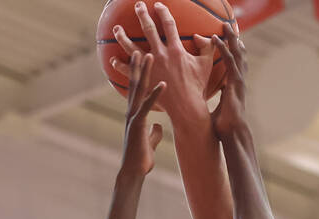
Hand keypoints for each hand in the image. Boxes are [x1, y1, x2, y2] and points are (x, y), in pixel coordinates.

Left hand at [112, 2, 214, 122]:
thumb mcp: (206, 65)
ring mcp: (150, 67)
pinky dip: (119, 65)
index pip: (168, 24)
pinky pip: (128, 71)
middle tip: (137, 6)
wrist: (186, 107)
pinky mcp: (144, 81)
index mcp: (176, 49)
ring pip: (132, 48)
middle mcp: (161, 54)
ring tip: (116, 28)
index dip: (163, 12)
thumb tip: (199, 35)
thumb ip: (206, 47)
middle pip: (148, 29)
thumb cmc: (197, 87)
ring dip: (123, 37)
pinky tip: (112, 60)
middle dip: (142, 15)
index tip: (158, 6)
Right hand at [121, 51, 165, 177]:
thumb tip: (159, 127)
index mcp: (135, 114)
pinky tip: (163, 83)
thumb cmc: (141, 159)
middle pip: (134, 83)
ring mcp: (134, 117)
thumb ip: (154, 132)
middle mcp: (132, 112)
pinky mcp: (138, 125)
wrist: (133, 172)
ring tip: (148, 54)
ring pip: (138, 89)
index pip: (136, 89)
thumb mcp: (149, 141)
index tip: (140, 56)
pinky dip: (155, 94)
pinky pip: (148, 106)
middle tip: (140, 45)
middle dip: (137, 64)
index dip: (138, 73)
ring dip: (144, 71)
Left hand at [211, 23, 247, 138]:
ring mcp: (238, 81)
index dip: (231, 50)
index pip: (234, 63)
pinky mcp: (235, 84)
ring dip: (230, 38)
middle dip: (233, 39)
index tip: (227, 39)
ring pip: (236, 54)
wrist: (231, 134)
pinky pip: (229, 62)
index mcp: (234, 85)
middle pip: (237, 54)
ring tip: (225, 25)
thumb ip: (215, 98)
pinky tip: (217, 40)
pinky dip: (223, 49)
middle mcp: (237, 80)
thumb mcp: (217, 107)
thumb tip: (208, 95)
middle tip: (227, 25)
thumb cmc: (223, 126)